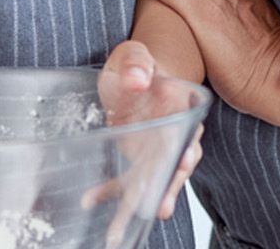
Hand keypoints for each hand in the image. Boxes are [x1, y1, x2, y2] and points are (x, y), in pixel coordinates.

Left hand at [90, 40, 205, 237]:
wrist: (133, 75)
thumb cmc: (137, 65)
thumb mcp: (134, 55)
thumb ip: (137, 63)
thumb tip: (137, 79)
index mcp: (181, 107)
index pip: (190, 131)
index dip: (188, 148)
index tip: (186, 159)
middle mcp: (174, 136)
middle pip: (176, 166)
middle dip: (169, 187)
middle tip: (161, 206)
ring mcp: (155, 153)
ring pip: (153, 182)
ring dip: (142, 203)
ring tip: (127, 224)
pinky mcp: (136, 161)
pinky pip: (125, 181)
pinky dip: (108, 193)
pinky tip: (89, 200)